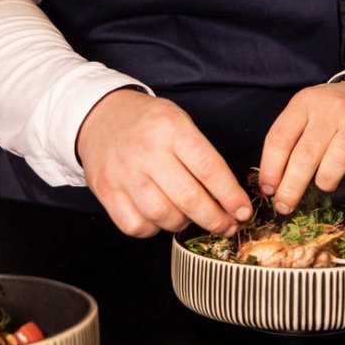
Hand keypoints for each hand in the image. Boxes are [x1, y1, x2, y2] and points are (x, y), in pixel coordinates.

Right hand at [75, 88, 251, 238]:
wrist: (101, 116)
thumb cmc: (149, 122)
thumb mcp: (179, 122)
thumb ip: (201, 155)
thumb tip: (227, 197)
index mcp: (172, 129)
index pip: (209, 169)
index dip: (230, 196)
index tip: (243, 212)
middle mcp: (147, 152)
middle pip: (189, 198)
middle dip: (215, 219)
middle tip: (228, 227)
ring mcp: (124, 173)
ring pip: (163, 216)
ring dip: (183, 224)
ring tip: (190, 216)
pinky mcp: (106, 191)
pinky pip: (136, 225)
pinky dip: (152, 228)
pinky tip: (159, 216)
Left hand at [257, 76, 344, 213]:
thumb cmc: (332, 114)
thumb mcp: (306, 114)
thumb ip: (288, 142)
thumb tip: (272, 184)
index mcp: (305, 103)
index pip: (280, 139)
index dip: (270, 170)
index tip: (268, 190)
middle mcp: (331, 108)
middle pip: (305, 156)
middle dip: (291, 189)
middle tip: (285, 206)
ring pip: (334, 165)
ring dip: (325, 183)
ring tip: (325, 183)